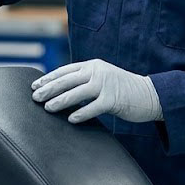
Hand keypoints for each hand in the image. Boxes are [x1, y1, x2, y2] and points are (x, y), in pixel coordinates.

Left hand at [31, 59, 162, 123]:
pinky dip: (80, 114)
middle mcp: (97, 72)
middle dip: (49, 89)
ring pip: (76, 93)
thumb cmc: (122, 89)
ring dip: (60, 101)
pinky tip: (71, 119)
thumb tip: (60, 89)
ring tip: (47, 108)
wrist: (149, 94)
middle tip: (34, 97)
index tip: (35, 85)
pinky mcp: (113, 99)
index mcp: (92, 65)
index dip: (48, 78)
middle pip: (67, 80)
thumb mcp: (102, 77)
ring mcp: (105, 85)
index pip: (65, 70)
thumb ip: (85, 79)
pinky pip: (93, 107)